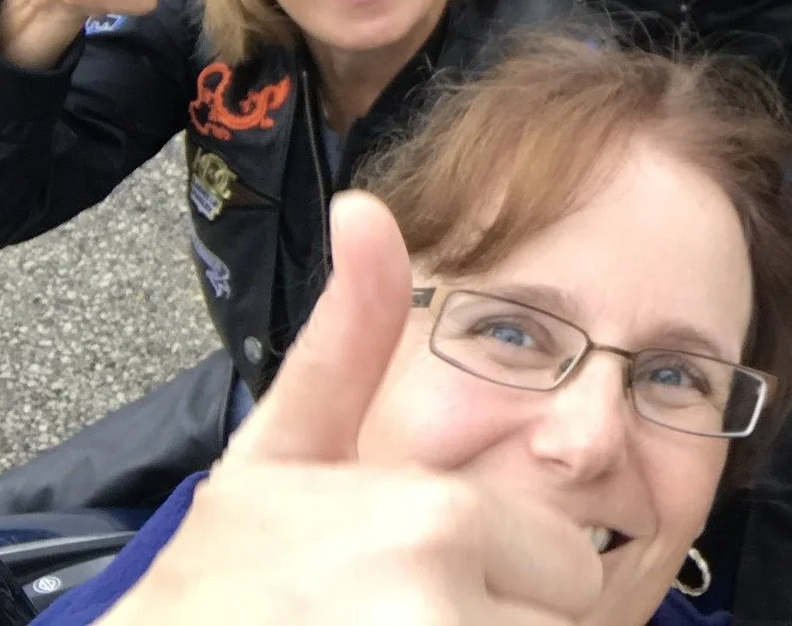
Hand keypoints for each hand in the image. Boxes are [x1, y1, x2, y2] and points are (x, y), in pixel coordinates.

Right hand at [104, 193, 603, 625]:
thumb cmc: (223, 575)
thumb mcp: (284, 451)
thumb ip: (349, 334)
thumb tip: (366, 207)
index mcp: (436, 522)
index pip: (568, 565)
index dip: (509, 578)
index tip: (425, 581)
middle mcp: (442, 605)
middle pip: (558, 624)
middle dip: (500, 623)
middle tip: (406, 618)